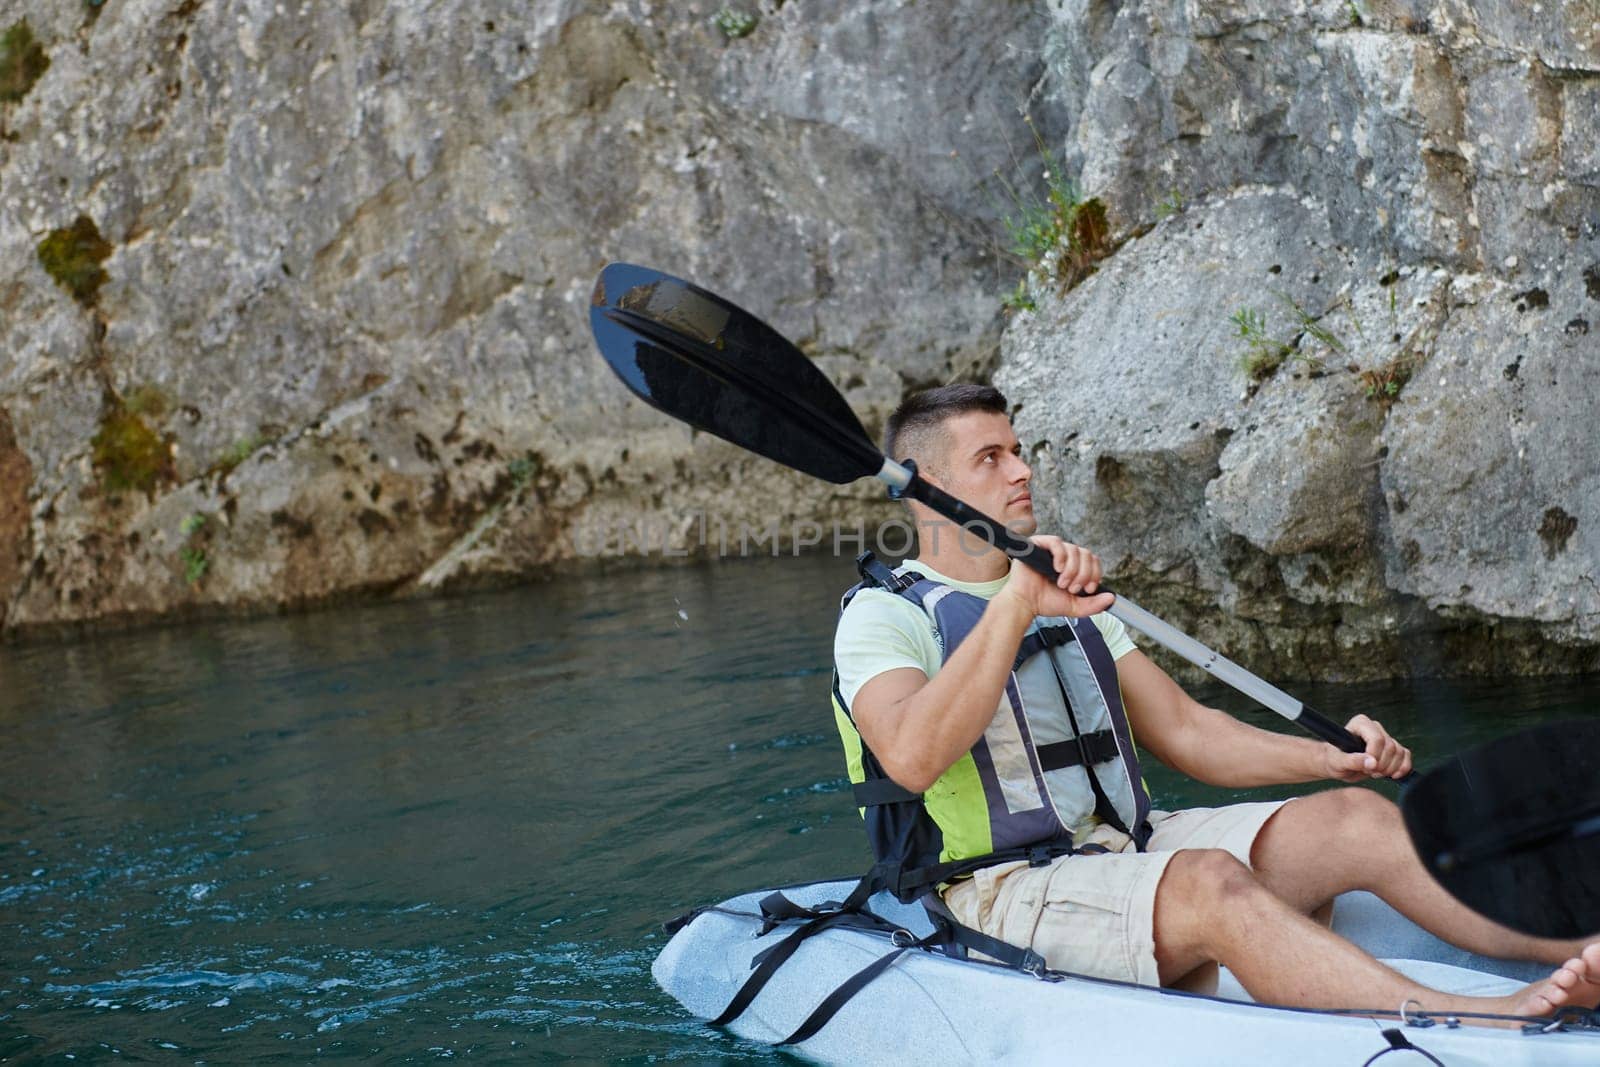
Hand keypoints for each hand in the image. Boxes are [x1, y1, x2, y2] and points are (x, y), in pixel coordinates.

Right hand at [999, 535, 1115, 618]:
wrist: (1025, 604)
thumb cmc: (1044, 602)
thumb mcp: (1075, 606)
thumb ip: (1094, 604)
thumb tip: (1111, 598)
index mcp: (1073, 566)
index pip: (1093, 560)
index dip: (1095, 573)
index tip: (1088, 589)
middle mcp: (1064, 556)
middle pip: (1086, 554)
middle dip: (1083, 574)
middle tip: (1072, 588)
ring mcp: (1051, 550)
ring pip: (1074, 550)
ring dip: (1072, 569)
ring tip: (1061, 582)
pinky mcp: (1038, 545)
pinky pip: (1057, 542)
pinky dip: (1061, 556)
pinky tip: (1057, 569)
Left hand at [1322, 714, 1412, 781]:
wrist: (1338, 765)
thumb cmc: (1333, 760)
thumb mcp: (1338, 762)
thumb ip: (1353, 761)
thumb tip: (1372, 762)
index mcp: (1360, 723)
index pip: (1377, 739)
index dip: (1375, 756)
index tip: (1365, 768)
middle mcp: (1375, 727)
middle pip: (1390, 747)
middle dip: (1381, 765)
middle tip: (1367, 772)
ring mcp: (1385, 737)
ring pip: (1400, 752)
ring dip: (1390, 768)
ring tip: (1374, 773)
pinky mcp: (1393, 748)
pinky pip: (1406, 756)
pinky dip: (1402, 768)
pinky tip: (1392, 775)